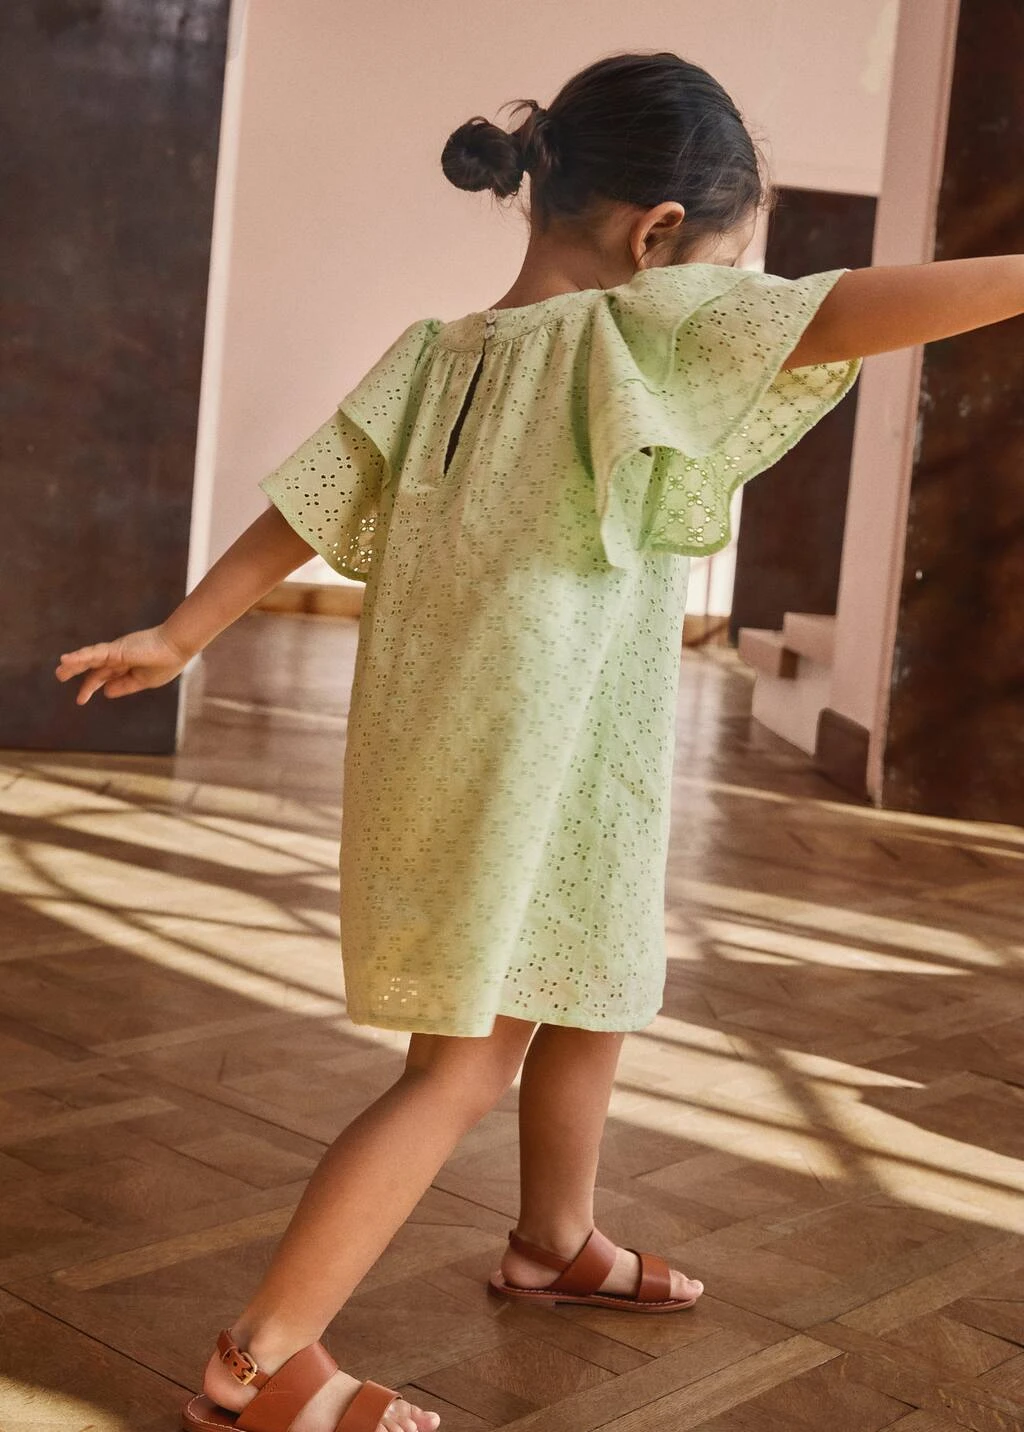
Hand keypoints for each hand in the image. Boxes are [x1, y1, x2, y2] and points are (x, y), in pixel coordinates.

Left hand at [55, 626, 191, 704]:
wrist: (177, 647)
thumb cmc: (166, 663)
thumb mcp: (144, 681)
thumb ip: (124, 686)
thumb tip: (105, 692)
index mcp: (127, 667)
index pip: (103, 676)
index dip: (91, 687)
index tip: (80, 700)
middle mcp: (118, 658)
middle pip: (93, 667)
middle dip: (77, 672)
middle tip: (60, 676)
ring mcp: (116, 652)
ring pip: (90, 658)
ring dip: (73, 664)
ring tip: (59, 671)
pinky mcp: (116, 649)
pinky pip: (94, 653)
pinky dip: (80, 656)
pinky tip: (66, 660)